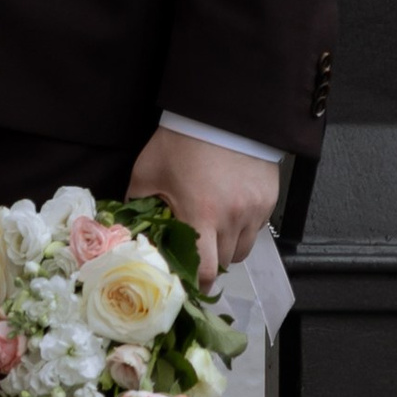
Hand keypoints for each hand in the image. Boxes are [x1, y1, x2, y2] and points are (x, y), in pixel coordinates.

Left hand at [127, 125, 280, 282]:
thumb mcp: (148, 172)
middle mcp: (233, 217)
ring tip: (211, 231)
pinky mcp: (269, 200)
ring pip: (243, 249)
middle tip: (194, 251)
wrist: (220, 112)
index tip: (188, 284)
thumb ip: (137, 204)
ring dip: (226, 247)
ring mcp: (255, 210)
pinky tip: (227, 211)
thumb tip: (127, 229)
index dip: (196, 283)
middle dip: (208, 262)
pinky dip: (242, 229)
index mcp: (201, 215)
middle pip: (224, 262)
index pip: (205, 270)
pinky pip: (257, 229)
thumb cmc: (180, 142)